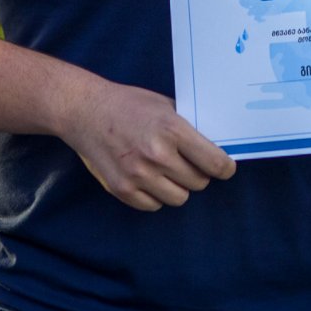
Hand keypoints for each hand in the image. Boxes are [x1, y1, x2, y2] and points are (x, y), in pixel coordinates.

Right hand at [56, 75, 235, 210]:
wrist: (85, 111)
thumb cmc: (128, 105)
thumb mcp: (165, 105)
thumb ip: (188, 127)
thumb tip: (216, 146)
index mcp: (172, 130)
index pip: (214, 163)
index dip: (225, 168)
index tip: (225, 168)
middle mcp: (157, 155)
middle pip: (199, 183)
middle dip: (198, 174)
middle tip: (188, 163)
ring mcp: (138, 175)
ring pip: (179, 198)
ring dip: (178, 187)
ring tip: (167, 171)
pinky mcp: (121, 190)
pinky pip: (154, 206)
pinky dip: (156, 195)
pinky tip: (149, 179)